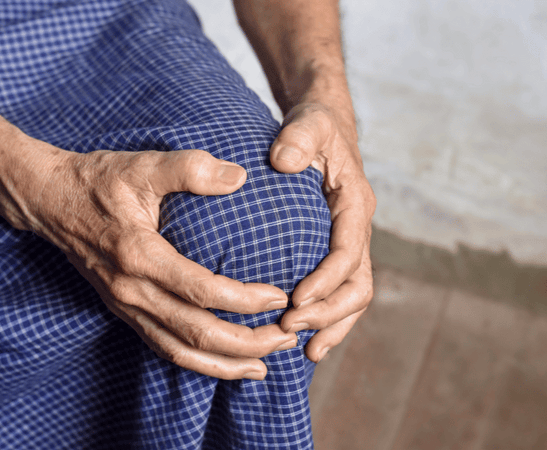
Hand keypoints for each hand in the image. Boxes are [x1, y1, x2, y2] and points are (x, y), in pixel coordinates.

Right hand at [25, 145, 297, 378]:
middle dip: (246, 342)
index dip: (243, 300)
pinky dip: (197, 363)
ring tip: (264, 365)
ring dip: (225, 364)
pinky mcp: (125, 311)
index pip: (200, 291)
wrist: (51, 201)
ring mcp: (125, 306)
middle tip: (286, 338)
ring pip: (179, 352)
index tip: (279, 297)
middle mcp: (131, 290)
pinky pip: (163, 348)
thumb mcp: (143, 164)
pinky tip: (223, 363)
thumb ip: (190, 169)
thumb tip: (240, 177)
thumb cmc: (99, 180)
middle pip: (195, 333)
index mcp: (139, 254)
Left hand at [269, 102, 375, 362]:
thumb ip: (298, 138)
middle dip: (329, 312)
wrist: (322, 130)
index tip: (296, 300)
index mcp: (354, 203)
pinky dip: (329, 318)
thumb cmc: (314, 127)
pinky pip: (340, 291)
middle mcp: (356, 228)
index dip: (326, 280)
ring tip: (307, 351)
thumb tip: (284, 161)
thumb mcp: (308, 124)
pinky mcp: (334, 249)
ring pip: (353, 295)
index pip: (348, 250)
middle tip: (290, 328)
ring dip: (333, 325)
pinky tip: (308, 340)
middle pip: (357, 284)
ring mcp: (348, 242)